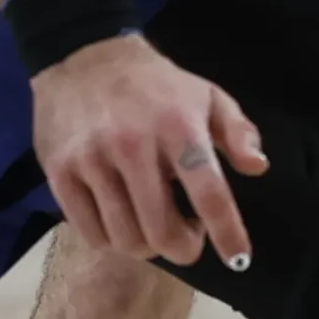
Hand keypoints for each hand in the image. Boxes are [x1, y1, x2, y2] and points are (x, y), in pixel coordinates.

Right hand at [31, 35, 267, 269]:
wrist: (86, 59)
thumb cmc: (159, 85)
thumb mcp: (209, 95)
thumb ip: (238, 132)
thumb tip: (257, 167)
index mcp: (180, 127)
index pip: (208, 191)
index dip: (226, 230)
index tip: (240, 259)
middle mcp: (135, 147)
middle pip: (161, 229)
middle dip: (183, 247)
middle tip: (190, 235)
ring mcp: (93, 162)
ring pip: (125, 238)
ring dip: (148, 246)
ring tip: (158, 223)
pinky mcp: (61, 174)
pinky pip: (90, 233)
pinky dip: (113, 240)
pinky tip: (125, 221)